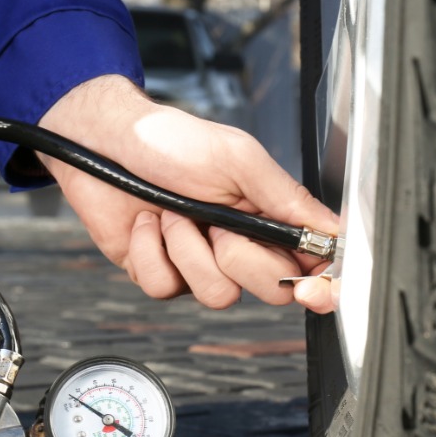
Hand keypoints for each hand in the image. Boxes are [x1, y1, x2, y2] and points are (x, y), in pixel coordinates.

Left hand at [36, 75, 336, 313]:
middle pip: (271, 290)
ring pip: (217, 295)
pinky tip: (147, 224)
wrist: (104, 142)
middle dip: (241, 258)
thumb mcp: (239, 158)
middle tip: (217, 224)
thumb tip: (331, 229)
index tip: (311, 289)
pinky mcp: (161, 274)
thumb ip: (287, 197)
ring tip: (172, 215)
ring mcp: (200, 264)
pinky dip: (151, 251)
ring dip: (188, 250)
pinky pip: (166, 288)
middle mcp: (240, 246)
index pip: (312, 264)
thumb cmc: (171, 141)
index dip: (320, 285)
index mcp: (268, 218)